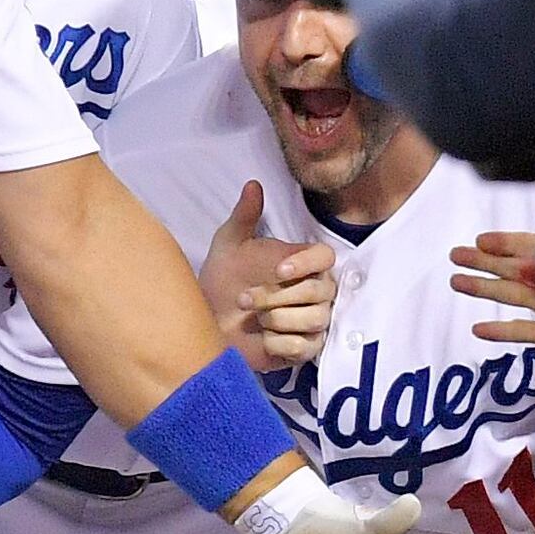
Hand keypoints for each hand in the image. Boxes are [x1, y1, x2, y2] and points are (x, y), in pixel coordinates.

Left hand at [206, 180, 340, 370]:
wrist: (208, 323)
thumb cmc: (223, 281)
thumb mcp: (229, 245)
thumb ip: (243, 216)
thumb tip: (252, 185)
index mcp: (304, 263)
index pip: (326, 257)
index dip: (306, 264)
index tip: (279, 271)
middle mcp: (316, 291)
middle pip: (320, 291)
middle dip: (277, 297)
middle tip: (246, 299)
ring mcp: (314, 321)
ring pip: (314, 319)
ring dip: (276, 320)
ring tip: (255, 319)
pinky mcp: (307, 348)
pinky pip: (305, 347)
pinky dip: (280, 344)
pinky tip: (263, 339)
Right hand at [448, 228, 534, 353]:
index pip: (530, 246)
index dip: (505, 243)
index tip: (481, 240)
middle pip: (513, 270)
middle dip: (484, 262)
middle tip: (455, 255)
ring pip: (513, 297)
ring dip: (485, 289)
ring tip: (457, 282)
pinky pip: (525, 333)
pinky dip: (502, 331)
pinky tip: (479, 330)